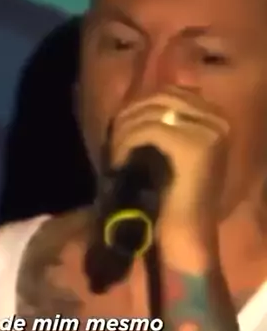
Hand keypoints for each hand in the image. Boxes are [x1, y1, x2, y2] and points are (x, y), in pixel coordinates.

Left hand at [111, 87, 228, 241]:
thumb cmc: (171, 199)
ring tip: (115, 157)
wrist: (184, 236)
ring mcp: (208, 131)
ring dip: (125, 134)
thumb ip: (159, 127)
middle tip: (113, 145)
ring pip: (151, 113)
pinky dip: (127, 144)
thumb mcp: (168, 155)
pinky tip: (120, 162)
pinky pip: (149, 131)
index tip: (120, 132)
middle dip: (130, 118)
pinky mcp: (195, 145)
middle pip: (159, 99)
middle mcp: (216, 120)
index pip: (168, 94)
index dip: (138, 109)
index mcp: (214, 118)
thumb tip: (130, 107)